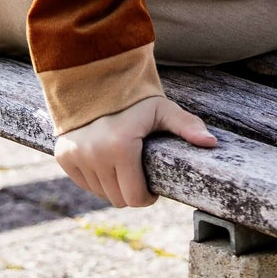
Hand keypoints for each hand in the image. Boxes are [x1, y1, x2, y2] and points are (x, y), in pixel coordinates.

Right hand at [54, 93, 216, 207]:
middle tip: (138, 173)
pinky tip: (104, 160)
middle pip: (118, 199)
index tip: (151, 186)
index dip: (147, 196)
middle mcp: (95, 155)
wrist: (94, 78)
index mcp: (121, 147)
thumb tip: (211, 143)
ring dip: (113, 185)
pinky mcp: (64, 156)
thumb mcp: (162, 109)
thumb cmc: (133, 97)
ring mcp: (77, 156)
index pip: (135, 197)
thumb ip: (186, 126)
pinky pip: (85, 183)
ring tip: (122, 165)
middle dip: (131, 191)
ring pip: (101, 193)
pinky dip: (96, 178)